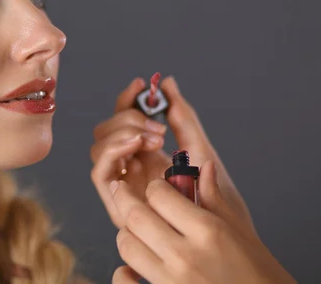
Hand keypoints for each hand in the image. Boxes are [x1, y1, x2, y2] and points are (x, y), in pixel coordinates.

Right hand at [91, 76, 252, 231]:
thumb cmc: (214, 198)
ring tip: (153, 138)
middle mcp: (130, 166)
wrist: (222, 236)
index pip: (125, 120)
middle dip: (127, 118)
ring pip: (98, 147)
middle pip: (107, 131)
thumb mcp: (200, 150)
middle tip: (157, 127)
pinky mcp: (117, 202)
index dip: (128, 99)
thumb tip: (168, 83)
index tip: (143, 84)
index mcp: (147, 153)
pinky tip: (135, 146)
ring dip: (121, 134)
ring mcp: (123, 183)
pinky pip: (99, 173)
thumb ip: (183, 117)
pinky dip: (112, 153)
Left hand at [110, 161, 295, 283]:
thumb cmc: (260, 276)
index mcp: (208, 232)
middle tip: (120, 189)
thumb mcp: (242, 234)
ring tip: (132, 228)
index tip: (155, 187)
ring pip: (127, 245)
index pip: (160, 195)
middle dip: (124, 198)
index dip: (154, 186)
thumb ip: (215, 200)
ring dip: (126, 233)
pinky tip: (131, 270)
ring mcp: (172, 281)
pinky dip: (122, 274)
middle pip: (136, 216)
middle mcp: (186, 255)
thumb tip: (204, 167)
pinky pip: (124, 282)